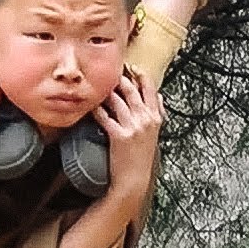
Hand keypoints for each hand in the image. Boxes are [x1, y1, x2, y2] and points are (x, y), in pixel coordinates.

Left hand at [94, 71, 163, 193]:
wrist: (134, 180)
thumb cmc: (142, 157)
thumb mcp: (156, 132)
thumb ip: (158, 112)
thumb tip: (159, 95)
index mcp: (156, 117)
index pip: (150, 88)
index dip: (140, 75)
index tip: (131, 67)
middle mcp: (146, 119)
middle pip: (132, 90)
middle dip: (120, 78)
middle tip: (110, 73)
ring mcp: (133, 127)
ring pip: (118, 101)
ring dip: (107, 91)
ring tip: (98, 85)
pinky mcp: (119, 136)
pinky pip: (105, 117)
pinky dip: (97, 109)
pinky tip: (90, 105)